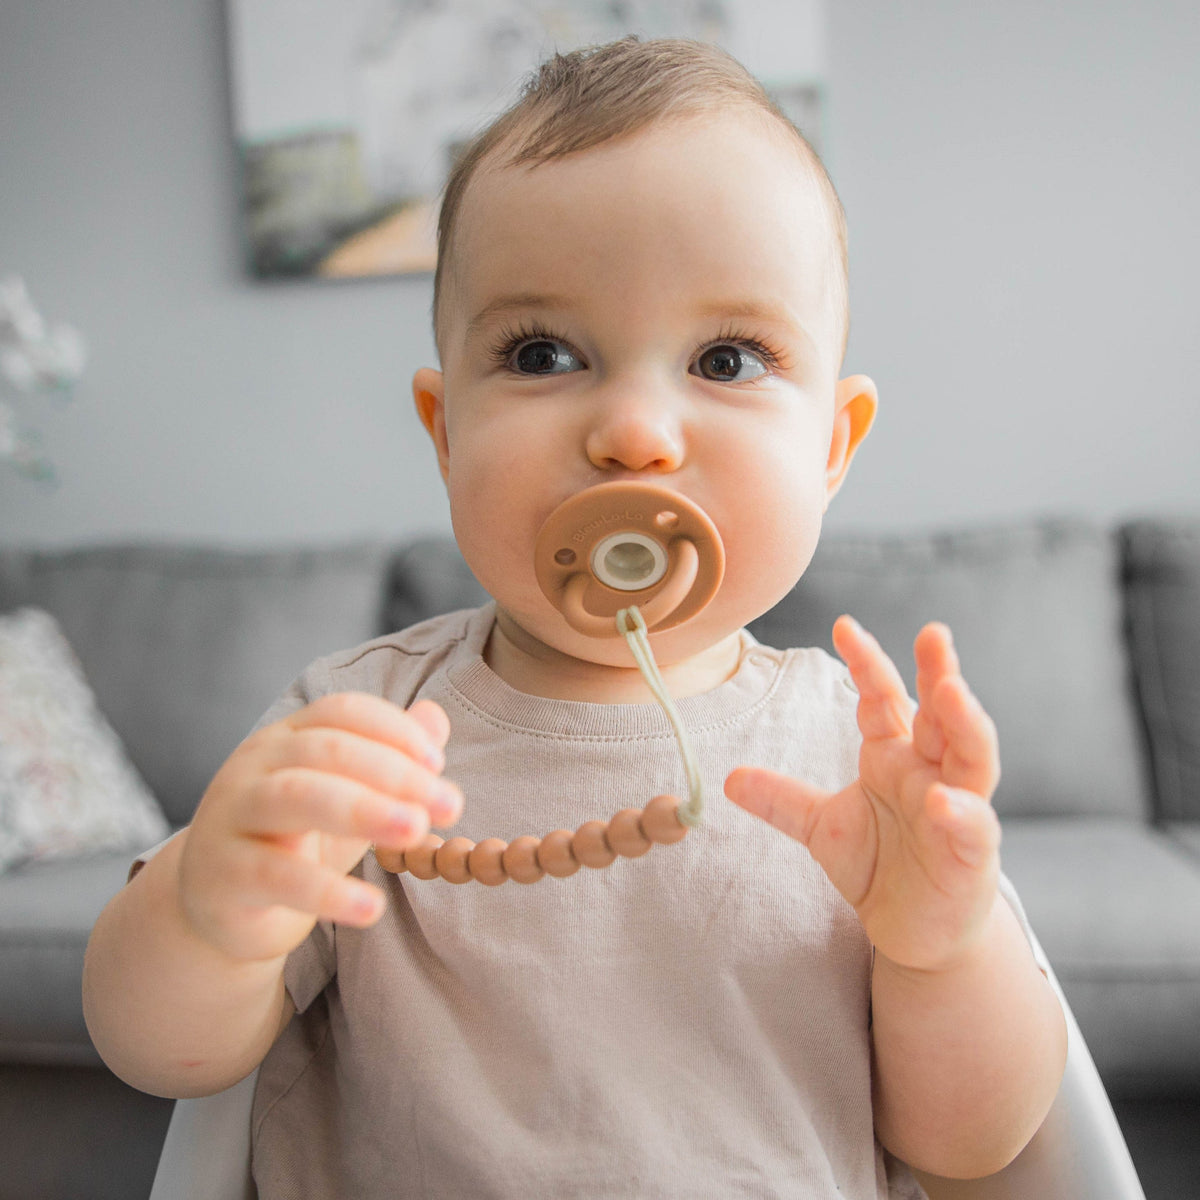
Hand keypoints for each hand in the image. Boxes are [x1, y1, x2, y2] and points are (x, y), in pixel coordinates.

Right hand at [178, 693, 460, 963]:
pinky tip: (371, 907)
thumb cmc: (292, 839)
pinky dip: (327, 892)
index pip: (341, 711)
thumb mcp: (345, 795)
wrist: (217, 904)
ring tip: (417, 830)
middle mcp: (254, 765)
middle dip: (394, 772)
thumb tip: (435, 717)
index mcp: (287, 737)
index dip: (394, 730)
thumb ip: (389, 757)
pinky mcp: (222, 874)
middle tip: (449, 803)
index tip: (439, 763)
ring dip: (364, 809)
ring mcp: (232, 816)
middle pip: (326, 749)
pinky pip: (276, 876)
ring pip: (297, 796)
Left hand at [725, 617, 1000, 971]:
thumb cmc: (882, 866)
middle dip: (939, 672)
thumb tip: (729, 777)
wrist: (916, 932)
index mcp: (894, 757)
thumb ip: (782, 799)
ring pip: (973, 758)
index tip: (844, 625)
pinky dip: (961, 813)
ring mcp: (957, 810)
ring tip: (952, 692)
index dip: (866, 662)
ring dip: (965, 724)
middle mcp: (931, 773)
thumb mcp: (821, 827)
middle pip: (941, 714)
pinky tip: (943, 801)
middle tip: (933, 634)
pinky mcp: (971, 856)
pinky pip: (973, 828)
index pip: (882, 698)